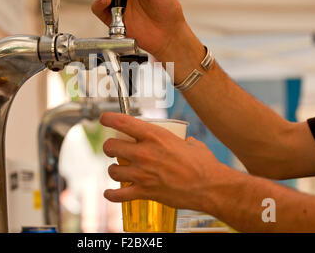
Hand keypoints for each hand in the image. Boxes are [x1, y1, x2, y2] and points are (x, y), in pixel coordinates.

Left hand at [100, 112, 228, 210]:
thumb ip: (181, 141)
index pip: (122, 122)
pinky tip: (109, 193)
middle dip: (109, 147)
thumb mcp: (190, 144)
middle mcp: (144, 153)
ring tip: (118, 170)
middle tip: (113, 149)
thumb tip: (184, 143)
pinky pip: (119, 195)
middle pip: (111, 146)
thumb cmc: (203, 164)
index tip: (104, 119)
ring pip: (112, 170)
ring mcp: (142, 174)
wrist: (210, 187)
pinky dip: (112, 195)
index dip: (108, 119)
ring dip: (113, 170)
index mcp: (155, 136)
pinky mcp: (145, 192)